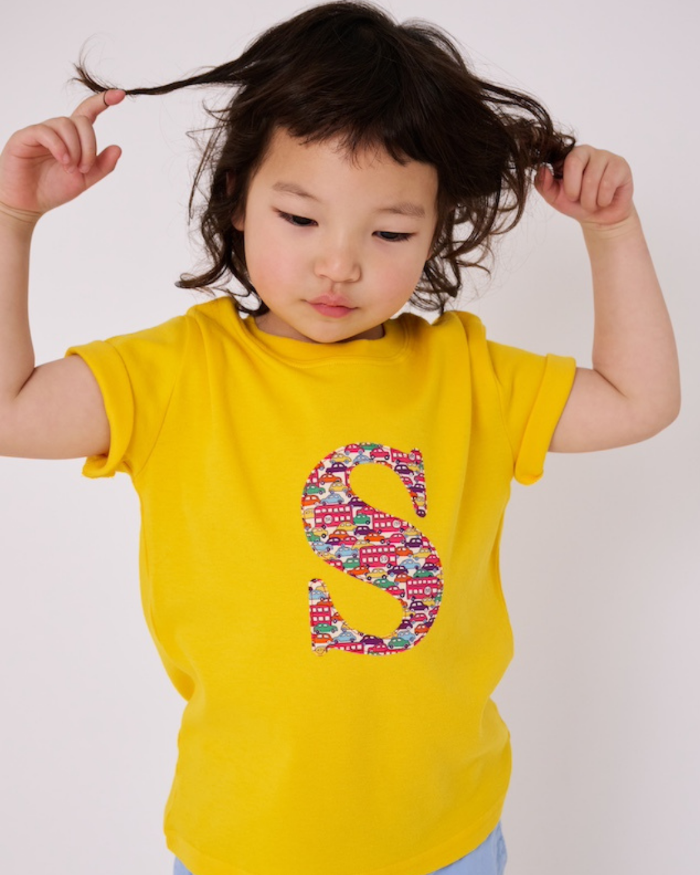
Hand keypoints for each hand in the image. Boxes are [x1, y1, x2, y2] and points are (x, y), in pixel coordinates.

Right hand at [0, 89, 124, 223]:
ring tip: (72, 168)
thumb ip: (102, 166)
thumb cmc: (53, 189)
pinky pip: (45, 131)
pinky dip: (59, 146)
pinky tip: (63, 161)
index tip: (120, 95)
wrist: (28, 203)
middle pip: (81, 121)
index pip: (87, 113)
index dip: (102, 102)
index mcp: (72, 139)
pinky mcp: (25, 137)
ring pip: (65, 124)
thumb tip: (118, 148)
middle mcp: (57, 131)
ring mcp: (41, 132)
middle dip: (89, 145)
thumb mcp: (84, 180)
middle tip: (85, 168)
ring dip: (75, 148)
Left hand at [534, 145, 634, 229]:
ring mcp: (606, 156)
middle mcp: (587, 151)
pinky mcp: (621, 166)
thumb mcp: (554, 197)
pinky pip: (608, 184)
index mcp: (569, 156)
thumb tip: (542, 169)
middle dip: (574, 191)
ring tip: (592, 202)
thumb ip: (543, 184)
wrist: (600, 218)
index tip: (570, 195)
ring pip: (591, 179)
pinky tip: (605, 200)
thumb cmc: (577, 204)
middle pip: (574, 163)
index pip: (561, 160)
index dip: (565, 183)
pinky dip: (603, 199)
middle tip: (579, 199)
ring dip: (589, 200)